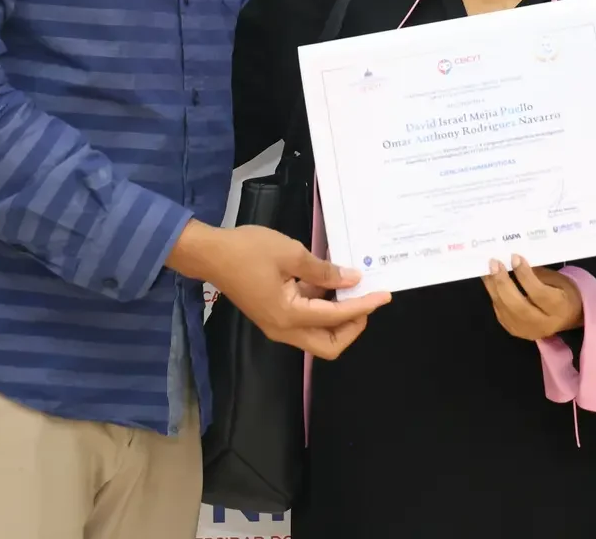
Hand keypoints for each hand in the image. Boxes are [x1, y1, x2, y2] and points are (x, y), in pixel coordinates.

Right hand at [170, 222, 388, 359]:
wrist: (210, 254)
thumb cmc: (248, 251)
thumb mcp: (291, 254)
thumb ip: (324, 270)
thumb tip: (352, 280)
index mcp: (289, 316)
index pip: (336, 318)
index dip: (364, 307)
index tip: (385, 296)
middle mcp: (284, 329)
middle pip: (329, 345)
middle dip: (353, 326)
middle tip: (367, 301)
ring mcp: (277, 325)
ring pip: (318, 335)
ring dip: (338, 317)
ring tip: (353, 288)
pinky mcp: (273, 315)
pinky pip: (305, 320)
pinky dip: (322, 307)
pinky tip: (329, 282)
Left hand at [481, 256, 583, 341]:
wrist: (567, 316)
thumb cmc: (563, 292)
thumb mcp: (558, 280)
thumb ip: (537, 274)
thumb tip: (515, 262)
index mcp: (559, 309)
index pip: (539, 294)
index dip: (524, 276)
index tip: (515, 257)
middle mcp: (543, 324)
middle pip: (518, 306)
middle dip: (503, 283)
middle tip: (495, 263)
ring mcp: (528, 331)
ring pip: (506, 311)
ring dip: (494, 289)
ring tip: (488, 270)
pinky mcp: (516, 331)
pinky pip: (501, 313)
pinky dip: (495, 296)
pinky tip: (491, 282)